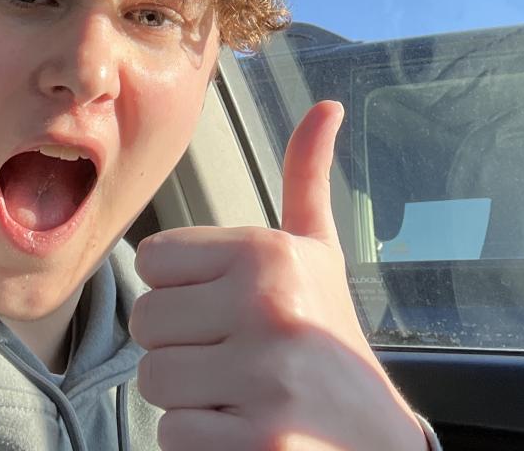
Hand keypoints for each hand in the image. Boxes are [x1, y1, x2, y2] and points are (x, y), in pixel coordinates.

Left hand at [130, 100, 428, 450]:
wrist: (378, 442)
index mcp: (270, 253)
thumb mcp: (321, 254)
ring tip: (238, 394)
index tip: (224, 309)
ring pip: (154, 381)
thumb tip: (326, 105)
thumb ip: (306, 179)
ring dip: (187, 398)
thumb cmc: (331, 340)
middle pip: (146, 323)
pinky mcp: (259, 444)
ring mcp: (266, 379)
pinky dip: (200, 442)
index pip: (152, 260)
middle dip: (180, 347)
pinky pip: (173, 436)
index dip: (181, 292)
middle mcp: (268, 306)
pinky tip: (244, 432)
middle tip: (231, 358)